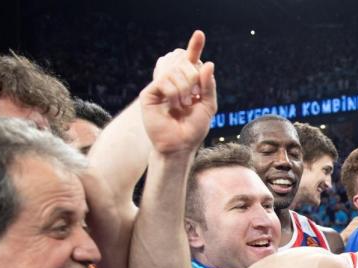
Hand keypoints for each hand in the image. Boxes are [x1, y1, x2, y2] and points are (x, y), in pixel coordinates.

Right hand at [140, 30, 216, 154]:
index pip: (190, 61)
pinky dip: (173, 93)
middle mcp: (172, 81)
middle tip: (192, 99)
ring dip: (184, 89)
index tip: (199, 33)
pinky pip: (164, 81)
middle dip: (194, 79)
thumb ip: (209, 85)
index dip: (194, 47)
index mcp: (187, 83)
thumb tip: (208, 63)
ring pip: (174, 71)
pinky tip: (173, 105)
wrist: (180, 145)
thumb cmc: (193, 129)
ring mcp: (159, 86)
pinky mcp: (148, 93)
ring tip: (182, 106)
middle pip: (185, 63)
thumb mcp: (208, 106)